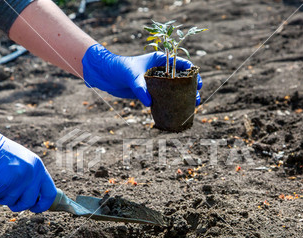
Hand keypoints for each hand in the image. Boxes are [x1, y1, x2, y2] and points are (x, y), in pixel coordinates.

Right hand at [0, 114, 55, 212]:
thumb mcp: (21, 160)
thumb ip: (30, 176)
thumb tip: (33, 197)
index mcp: (38, 167)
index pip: (50, 193)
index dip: (43, 205)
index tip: (35, 209)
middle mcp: (32, 174)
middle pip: (29, 202)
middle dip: (18, 205)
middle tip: (8, 199)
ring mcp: (19, 179)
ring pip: (10, 201)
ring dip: (0, 196)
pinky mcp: (5, 184)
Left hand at [82, 43, 202, 106]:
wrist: (105, 75)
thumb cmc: (119, 68)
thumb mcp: (131, 76)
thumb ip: (140, 88)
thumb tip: (149, 102)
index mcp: (159, 60)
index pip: (181, 64)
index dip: (192, 72)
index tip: (198, 82)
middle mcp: (160, 71)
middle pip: (181, 79)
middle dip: (191, 88)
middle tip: (198, 97)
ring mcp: (156, 82)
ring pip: (174, 90)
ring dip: (184, 98)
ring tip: (193, 106)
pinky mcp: (150, 92)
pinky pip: (164, 99)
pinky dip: (171, 104)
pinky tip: (178, 112)